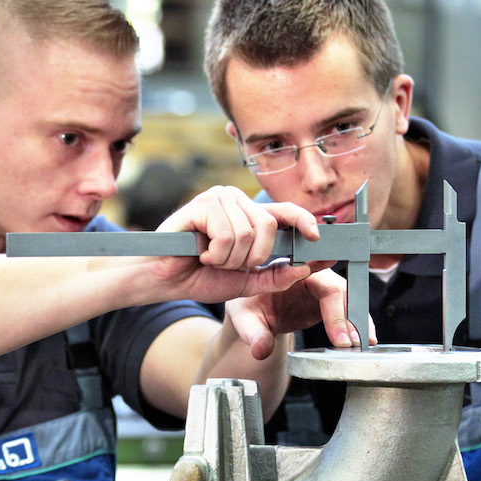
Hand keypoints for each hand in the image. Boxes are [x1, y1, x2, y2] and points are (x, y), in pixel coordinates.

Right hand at [150, 185, 323, 302]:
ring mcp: (220, 198)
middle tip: (228, 264)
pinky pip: (227, 234)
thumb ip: (275, 277)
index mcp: (249, 216)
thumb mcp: (246, 282)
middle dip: (252, 256)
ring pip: (247, 233)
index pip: (284, 211)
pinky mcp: (203, 203)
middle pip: (268, 225)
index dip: (304, 220)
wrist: (164, 280)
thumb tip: (304, 269)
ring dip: (229, 259)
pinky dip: (216, 253)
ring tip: (210, 258)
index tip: (316, 236)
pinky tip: (201, 253)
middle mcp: (236, 200)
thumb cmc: (200, 277)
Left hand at [224, 267, 370, 359]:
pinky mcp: (327, 302)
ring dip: (357, 322)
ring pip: (348, 299)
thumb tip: (261, 351)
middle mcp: (312, 275)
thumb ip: (254, 334)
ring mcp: (322, 288)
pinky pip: (347, 310)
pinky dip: (356, 324)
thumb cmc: (248, 305)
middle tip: (347, 344)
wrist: (252, 306)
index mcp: (293, 271)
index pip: (319, 282)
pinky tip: (365, 341)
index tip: (338, 331)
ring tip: (361, 345)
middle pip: (339, 291)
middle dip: (347, 318)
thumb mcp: (246, 320)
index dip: (332, 305)